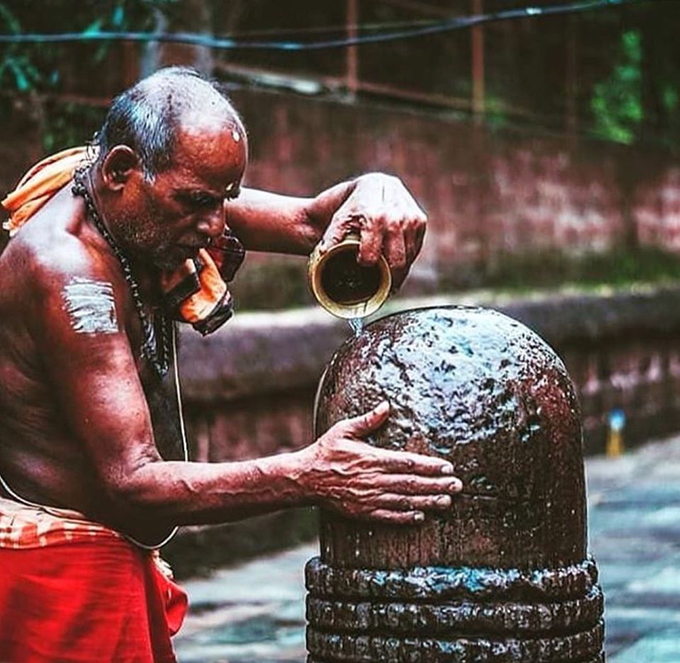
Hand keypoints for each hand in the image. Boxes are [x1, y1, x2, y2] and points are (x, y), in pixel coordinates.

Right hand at [297, 401, 461, 523]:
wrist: (305, 478)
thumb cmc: (325, 451)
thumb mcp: (344, 430)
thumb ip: (367, 420)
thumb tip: (385, 405)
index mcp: (371, 458)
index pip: (407, 463)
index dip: (429, 466)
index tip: (447, 466)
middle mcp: (373, 479)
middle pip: (411, 483)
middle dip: (437, 484)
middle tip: (458, 486)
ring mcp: (368, 498)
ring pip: (404, 501)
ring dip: (428, 501)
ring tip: (447, 501)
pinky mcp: (362, 512)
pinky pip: (388, 516)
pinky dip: (405, 517)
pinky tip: (421, 516)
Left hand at [319, 174, 426, 290]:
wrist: (375, 183)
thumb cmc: (352, 204)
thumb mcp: (338, 218)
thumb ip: (331, 236)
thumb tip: (323, 253)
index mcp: (375, 217)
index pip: (372, 257)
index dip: (365, 265)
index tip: (361, 267)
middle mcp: (397, 217)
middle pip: (396, 263)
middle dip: (388, 278)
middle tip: (381, 285)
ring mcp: (411, 218)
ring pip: (408, 258)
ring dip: (399, 272)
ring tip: (389, 279)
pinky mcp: (421, 220)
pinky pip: (415, 249)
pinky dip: (407, 259)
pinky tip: (398, 265)